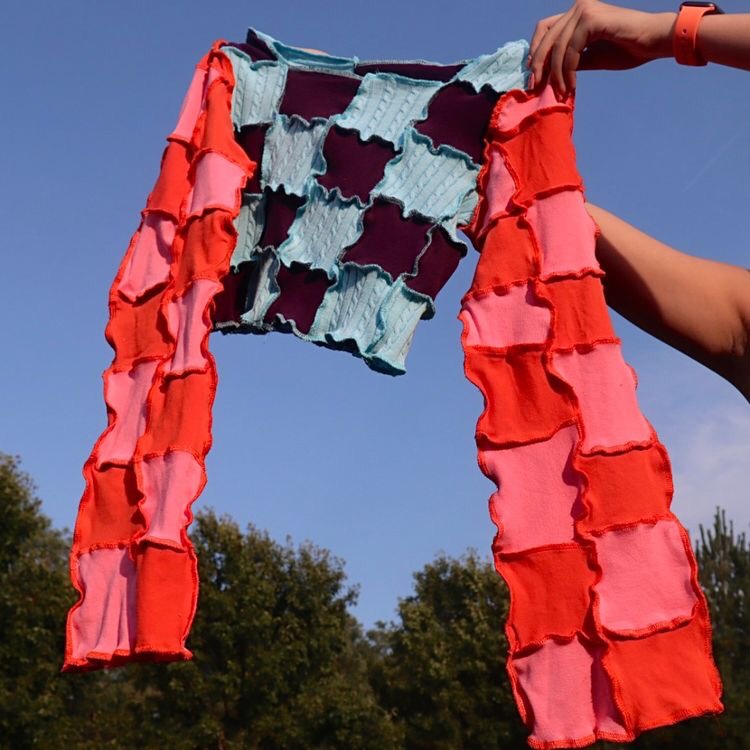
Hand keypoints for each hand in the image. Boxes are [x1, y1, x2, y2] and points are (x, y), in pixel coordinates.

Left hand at [529, 1, 675, 95]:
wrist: (653, 43)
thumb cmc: (626, 49)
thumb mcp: (591, 57)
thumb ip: (569, 61)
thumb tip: (547, 75)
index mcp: (577, 14)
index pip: (545, 29)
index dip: (535, 50)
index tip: (532, 74)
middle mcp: (579, 7)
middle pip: (546, 37)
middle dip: (539, 65)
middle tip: (536, 87)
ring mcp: (584, 10)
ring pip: (557, 47)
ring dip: (556, 74)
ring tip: (561, 92)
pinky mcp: (591, 18)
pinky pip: (570, 50)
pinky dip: (568, 71)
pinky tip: (571, 85)